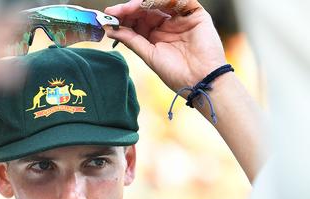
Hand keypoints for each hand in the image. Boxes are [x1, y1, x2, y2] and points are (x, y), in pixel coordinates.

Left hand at [105, 0, 226, 91]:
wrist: (200, 81)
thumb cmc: (176, 74)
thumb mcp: (149, 55)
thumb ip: (131, 40)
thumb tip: (110, 29)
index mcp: (157, 36)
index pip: (138, 20)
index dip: (124, 17)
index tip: (108, 17)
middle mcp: (169, 25)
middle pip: (147, 9)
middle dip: (130, 9)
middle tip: (115, 12)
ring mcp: (182, 19)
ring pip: (160, 2)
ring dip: (143, 3)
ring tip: (129, 8)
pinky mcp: (196, 15)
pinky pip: (181, 0)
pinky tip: (148, 3)